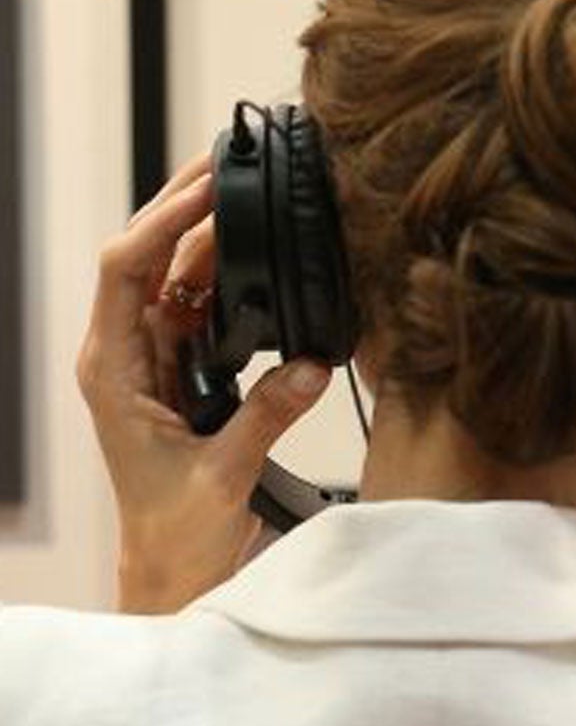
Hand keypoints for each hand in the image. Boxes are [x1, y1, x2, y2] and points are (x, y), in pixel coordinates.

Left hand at [76, 152, 331, 612]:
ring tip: (252, 186)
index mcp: (113, 370)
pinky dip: (232, 269)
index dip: (161, 220)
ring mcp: (156, 354)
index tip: (208, 185)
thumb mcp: (219, 476)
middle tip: (230, 155)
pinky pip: (205, 300)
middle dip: (182, 202)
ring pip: (177, 270)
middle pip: (146, 254)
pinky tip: (261, 245)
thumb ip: (265, 416)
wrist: (172, 570)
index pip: (123, 270)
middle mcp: (127, 351)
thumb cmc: (174, 534)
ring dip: (211, 229)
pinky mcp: (187, 364)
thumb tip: (312, 362)